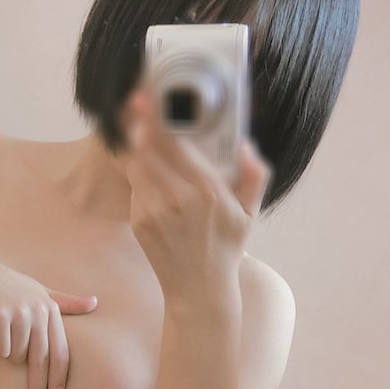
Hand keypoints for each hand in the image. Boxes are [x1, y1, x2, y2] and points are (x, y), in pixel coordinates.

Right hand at [0, 252, 97, 388]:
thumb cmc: (6, 286)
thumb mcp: (37, 291)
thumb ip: (64, 301)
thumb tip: (95, 302)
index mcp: (50, 308)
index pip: (60, 354)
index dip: (59, 382)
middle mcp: (38, 309)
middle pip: (41, 362)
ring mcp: (18, 311)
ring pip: (15, 357)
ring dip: (5, 352)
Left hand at [125, 85, 272, 304]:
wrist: (199, 289)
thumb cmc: (226, 246)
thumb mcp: (250, 212)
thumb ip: (254, 175)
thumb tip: (246, 146)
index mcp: (208, 191)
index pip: (175, 144)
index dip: (157, 119)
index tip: (148, 99)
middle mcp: (179, 200)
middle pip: (148, 149)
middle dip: (139, 124)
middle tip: (136, 104)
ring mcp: (155, 212)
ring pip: (136, 165)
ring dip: (138, 148)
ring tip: (141, 134)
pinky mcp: (140, 222)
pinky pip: (135, 187)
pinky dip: (140, 175)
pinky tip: (150, 172)